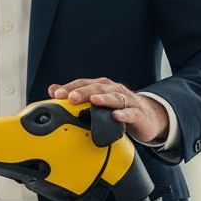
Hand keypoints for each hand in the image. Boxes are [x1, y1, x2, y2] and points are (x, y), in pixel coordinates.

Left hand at [49, 78, 168, 144]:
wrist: (148, 116)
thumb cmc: (118, 107)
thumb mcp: (96, 100)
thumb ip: (75, 95)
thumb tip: (53, 90)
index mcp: (101, 87)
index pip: (83, 84)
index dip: (70, 88)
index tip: (56, 94)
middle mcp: (113, 90)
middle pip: (97, 88)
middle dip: (83, 92)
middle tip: (71, 97)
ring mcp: (127, 101)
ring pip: (114, 98)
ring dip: (103, 99)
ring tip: (93, 101)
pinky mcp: (138, 114)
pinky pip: (131, 113)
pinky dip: (123, 114)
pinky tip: (116, 116)